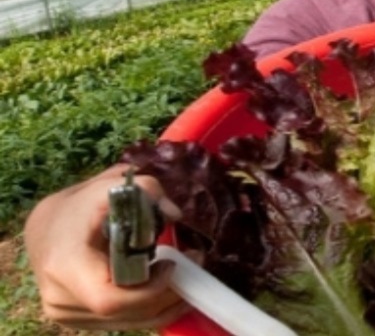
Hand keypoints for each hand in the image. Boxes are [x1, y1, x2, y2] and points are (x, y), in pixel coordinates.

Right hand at [25, 163, 191, 329]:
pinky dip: (153, 308)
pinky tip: (171, 288)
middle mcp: (62, 299)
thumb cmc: (77, 208)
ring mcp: (68, 316)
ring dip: (166, 302)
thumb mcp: (108, 188)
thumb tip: (174, 214)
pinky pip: (127, 323)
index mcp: (66, 267)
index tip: (172, 263)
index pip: (111, 299)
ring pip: (132, 322)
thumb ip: (146, 190)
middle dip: (168, 292)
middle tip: (194, 264)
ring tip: (187, 274)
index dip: (150, 289)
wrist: (45, 230)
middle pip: (128, 313)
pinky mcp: (79, 322)